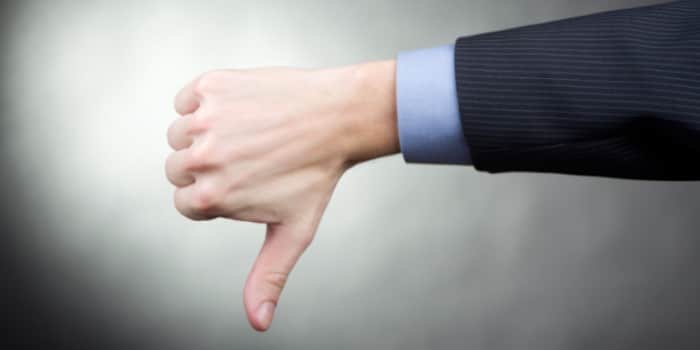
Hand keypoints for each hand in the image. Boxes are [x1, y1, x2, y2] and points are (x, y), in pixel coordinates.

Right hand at [166, 61, 397, 330]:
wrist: (338, 118)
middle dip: (207, 168)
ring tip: (248, 135)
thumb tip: (258, 323)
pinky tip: (241, 111)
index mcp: (211, 197)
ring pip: (179, 134)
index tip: (247, 182)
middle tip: (250, 159)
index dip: (216, 195)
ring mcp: (205, 119)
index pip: (186, 204)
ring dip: (204, 135)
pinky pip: (187, 99)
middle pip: (176, 170)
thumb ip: (268, 277)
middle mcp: (201, 157)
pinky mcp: (210, 85)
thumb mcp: (293, 232)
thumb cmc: (316, 177)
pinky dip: (204, 103)